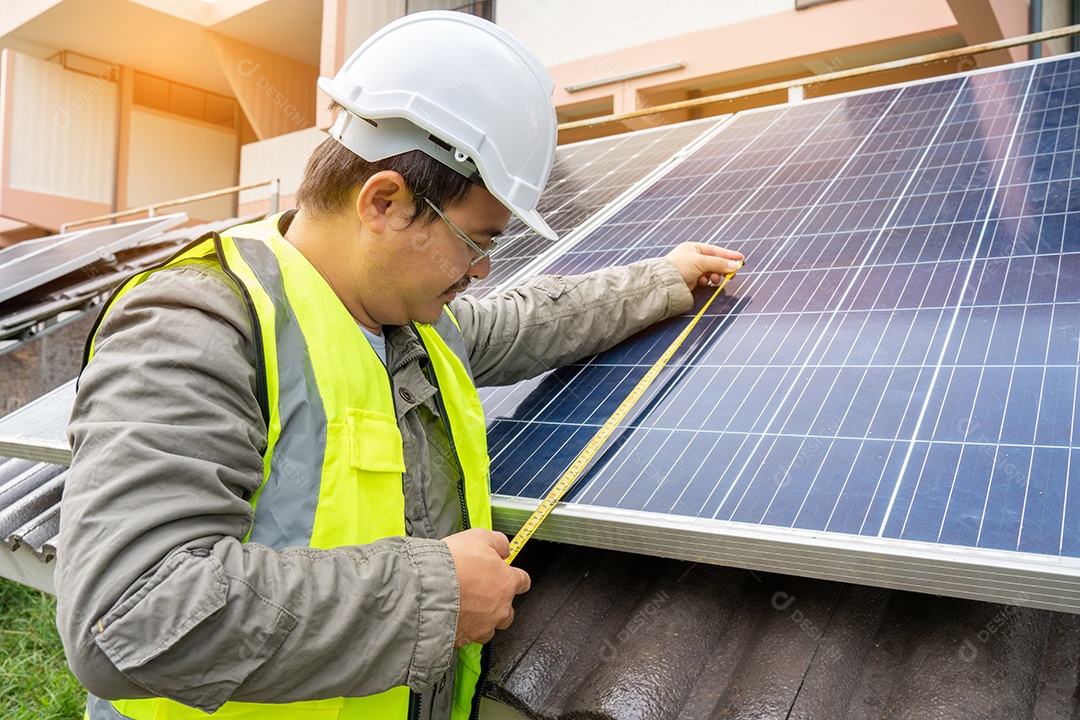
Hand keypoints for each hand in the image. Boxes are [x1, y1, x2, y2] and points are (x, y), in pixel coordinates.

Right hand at [443, 528, 530, 645]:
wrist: (426, 586)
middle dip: (499, 603)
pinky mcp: (465, 638)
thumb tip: (505, 548)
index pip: (523, 582)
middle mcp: (500, 608)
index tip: (508, 575)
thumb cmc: (453, 563)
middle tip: (482, 593)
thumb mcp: (479, 537)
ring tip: (467, 609)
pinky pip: (469, 637)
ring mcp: (484, 625)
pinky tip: (453, 618)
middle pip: (510, 611)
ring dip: (483, 620)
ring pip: (491, 628)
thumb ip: (498, 542)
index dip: (515, 577)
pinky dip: (464, 629)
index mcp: (507, 583)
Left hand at [666, 242, 743, 289]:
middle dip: (723, 267)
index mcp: (694, 248)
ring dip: (715, 275)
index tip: (740, 258)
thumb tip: (735, 265)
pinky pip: (705, 279)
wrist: (665, 282)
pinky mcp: (691, 279)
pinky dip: (707, 281)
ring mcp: (692, 269)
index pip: (715, 250)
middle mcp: (693, 257)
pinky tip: (705, 282)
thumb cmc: (680, 266)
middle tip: (732, 274)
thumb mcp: (701, 261)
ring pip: (711, 271)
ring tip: (716, 279)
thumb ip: (719, 263)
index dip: (728, 255)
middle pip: (714, 262)